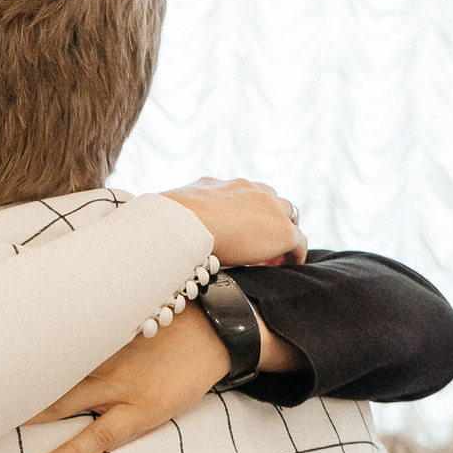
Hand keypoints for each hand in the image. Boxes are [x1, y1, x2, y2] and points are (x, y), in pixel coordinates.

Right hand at [28, 307, 228, 452]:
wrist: (214, 331)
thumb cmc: (185, 379)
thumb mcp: (162, 409)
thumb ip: (123, 421)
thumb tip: (83, 433)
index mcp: (139, 409)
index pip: (98, 438)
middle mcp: (122, 383)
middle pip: (66, 401)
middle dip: (32, 410)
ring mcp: (114, 352)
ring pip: (64, 369)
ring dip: (33, 376)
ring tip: (0, 381)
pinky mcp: (112, 326)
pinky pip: (76, 337)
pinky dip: (51, 342)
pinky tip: (23, 341)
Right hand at [157, 177, 306, 267]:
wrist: (182, 225)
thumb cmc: (167, 224)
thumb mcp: (169, 216)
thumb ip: (175, 220)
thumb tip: (153, 232)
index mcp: (217, 185)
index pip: (240, 194)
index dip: (244, 215)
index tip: (238, 233)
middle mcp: (245, 188)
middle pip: (269, 201)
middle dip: (267, 220)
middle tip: (259, 246)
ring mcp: (267, 206)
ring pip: (287, 217)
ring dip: (280, 234)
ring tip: (272, 257)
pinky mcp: (282, 230)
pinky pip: (298, 242)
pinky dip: (294, 254)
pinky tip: (285, 267)